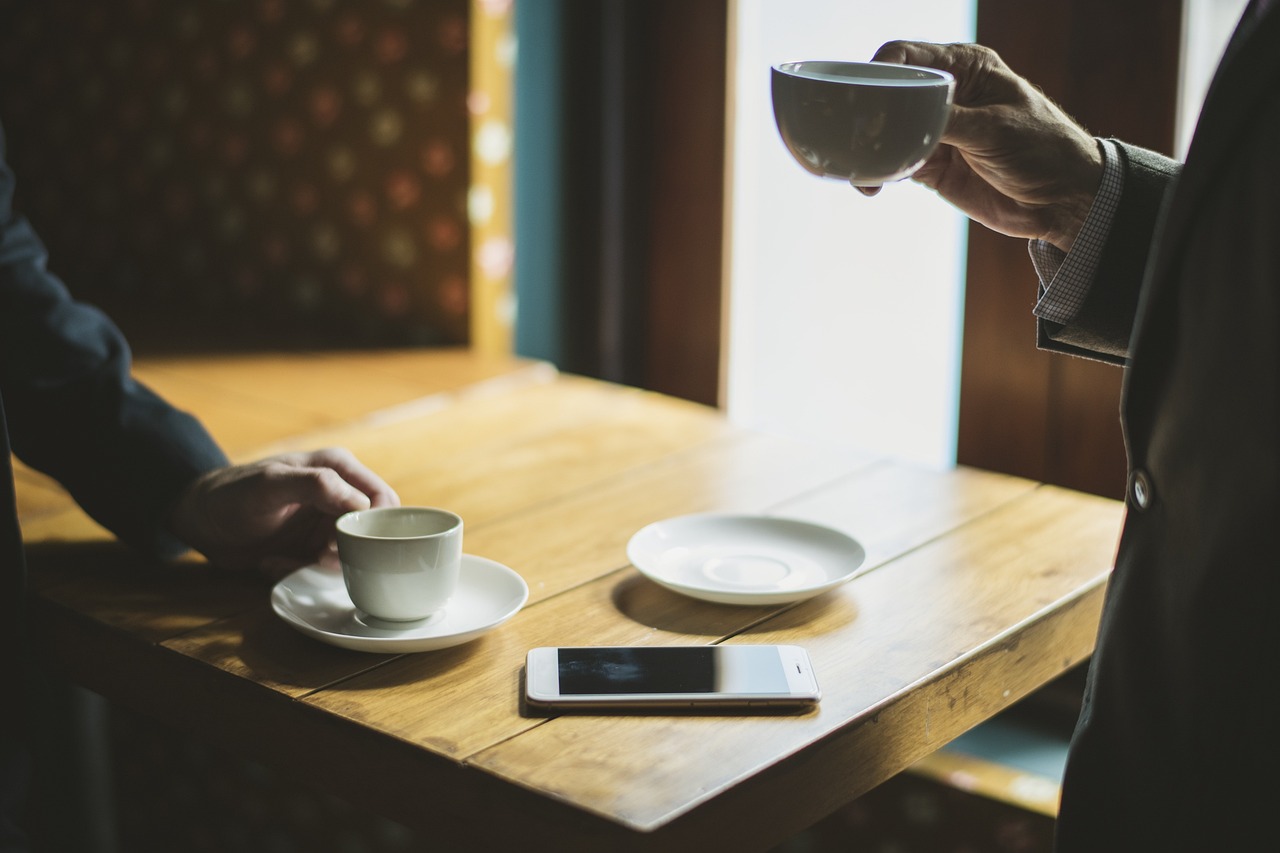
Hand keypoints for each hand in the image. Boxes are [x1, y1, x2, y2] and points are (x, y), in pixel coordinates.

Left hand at [168, 447, 399, 575]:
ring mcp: (328, 522)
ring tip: (282, 560)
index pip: (383, 500)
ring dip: (320, 567)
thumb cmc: (232, 494)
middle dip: (348, 552)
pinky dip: (303, 572)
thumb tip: (362, 504)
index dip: (373, 527)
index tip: (342, 544)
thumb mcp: (271, 485)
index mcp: (340, 469)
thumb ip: (317, 485)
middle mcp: (341, 494)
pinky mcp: (314, 546)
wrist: (200, 519)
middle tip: (313, 559)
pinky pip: (326, 568)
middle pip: (373, 531)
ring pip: (353, 554)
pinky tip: (273, 564)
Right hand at [864, 42, 1103, 251]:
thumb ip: (947, 121)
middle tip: (853, 137)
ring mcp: (936, 132)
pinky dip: (879, 175)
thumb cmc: (1043, 149)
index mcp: (966, 68)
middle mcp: (946, 95)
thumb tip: (901, 118)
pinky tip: (871, 187)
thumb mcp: (994, 129)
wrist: (1062, 200)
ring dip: (869, 149)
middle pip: (890, 94)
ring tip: (860, 169)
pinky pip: (894, 164)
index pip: (909, 55)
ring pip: (887, 133)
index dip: (880, 68)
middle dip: (867, 114)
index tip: (863, 93)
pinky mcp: (932, 166)